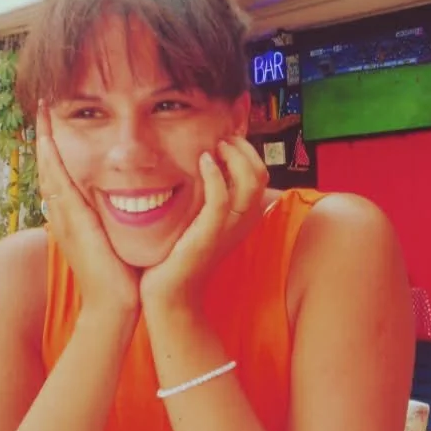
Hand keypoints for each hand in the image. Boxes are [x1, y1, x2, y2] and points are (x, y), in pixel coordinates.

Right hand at [35, 101, 139, 314]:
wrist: (115, 306)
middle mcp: (63, 214)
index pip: (61, 173)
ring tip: (43, 111)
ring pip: (49, 170)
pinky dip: (52, 161)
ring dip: (44, 140)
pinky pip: (58, 185)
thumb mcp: (112, 238)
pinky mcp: (73, 223)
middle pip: (48, 166)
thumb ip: (112, 219)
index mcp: (73, 217)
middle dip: (45, 134)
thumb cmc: (119, 275)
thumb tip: (124, 200)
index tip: (56, 120)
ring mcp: (64, 218)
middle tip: (44, 104)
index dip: (55, 147)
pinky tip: (50, 140)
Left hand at [140, 136, 268, 315]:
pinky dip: (216, 174)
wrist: (170, 295)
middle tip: (221, 136)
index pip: (260, 172)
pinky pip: (222, 198)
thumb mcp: (197, 219)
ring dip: (234, 155)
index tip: (225, 135)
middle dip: (243, 147)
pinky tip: (203, 160)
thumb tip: (197, 162)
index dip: (247, 149)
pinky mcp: (210, 235)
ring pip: (250, 181)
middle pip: (261, 172)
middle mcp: (243, 220)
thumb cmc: (178, 254)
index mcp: (244, 215)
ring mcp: (230, 228)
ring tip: (216, 144)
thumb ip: (204, 195)